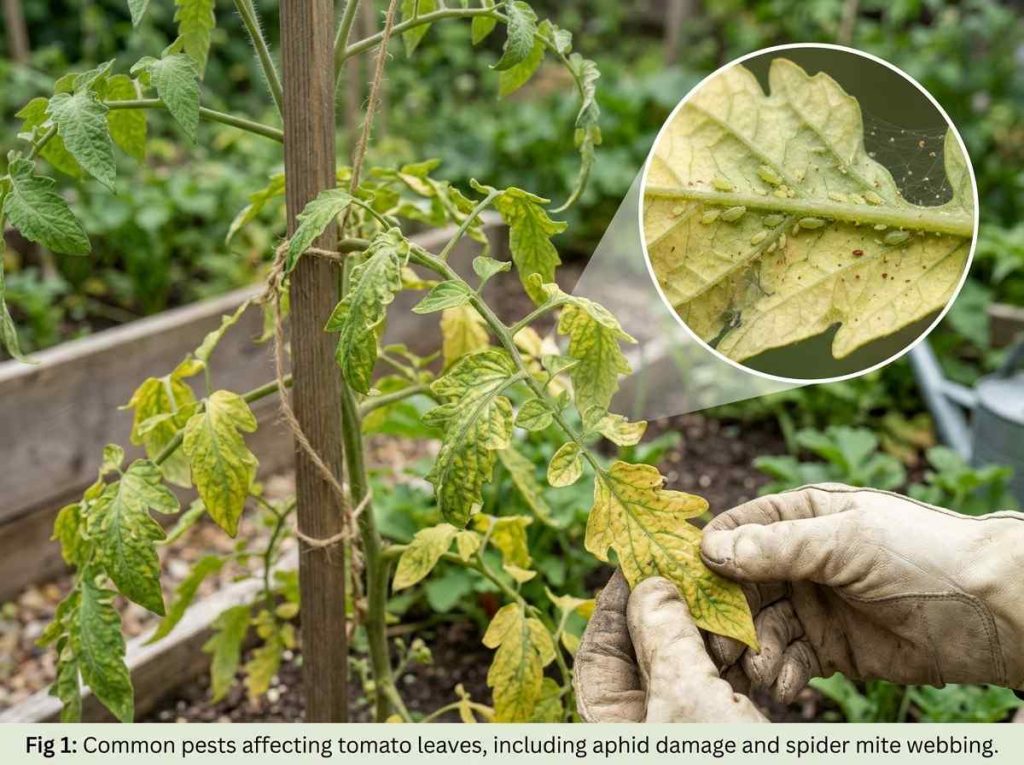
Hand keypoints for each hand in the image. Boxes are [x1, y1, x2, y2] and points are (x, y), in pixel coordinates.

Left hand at [573, 570, 766, 721]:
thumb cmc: (715, 760)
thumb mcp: (687, 694)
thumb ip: (666, 637)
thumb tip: (650, 586)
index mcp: (609, 722)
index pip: (599, 647)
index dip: (619, 598)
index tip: (642, 559)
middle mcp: (638, 724)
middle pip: (645, 653)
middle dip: (672, 613)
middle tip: (695, 573)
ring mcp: (677, 728)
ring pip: (684, 668)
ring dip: (711, 637)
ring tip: (733, 607)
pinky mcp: (715, 733)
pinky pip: (714, 689)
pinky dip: (733, 664)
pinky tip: (753, 642)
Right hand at [700, 483, 1023, 700]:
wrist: (988, 609)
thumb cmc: (921, 552)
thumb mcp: (845, 540)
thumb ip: (779, 546)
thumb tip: (713, 550)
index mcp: (800, 516)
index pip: (737, 531)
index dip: (710, 556)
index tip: (687, 584)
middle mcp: (798, 559)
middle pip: (739, 586)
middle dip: (726, 616)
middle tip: (715, 644)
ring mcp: (812, 604)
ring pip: (759, 628)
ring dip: (755, 651)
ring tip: (763, 670)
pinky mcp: (828, 647)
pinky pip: (789, 660)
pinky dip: (783, 674)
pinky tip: (789, 685)